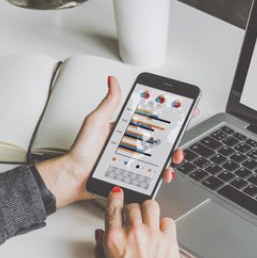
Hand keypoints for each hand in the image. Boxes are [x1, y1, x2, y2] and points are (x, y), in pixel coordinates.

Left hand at [35, 76, 187, 208]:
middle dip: (175, 137)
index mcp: (125, 129)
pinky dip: (162, 175)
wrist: (74, 176)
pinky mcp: (134, 176)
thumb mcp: (96, 121)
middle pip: (161, 138)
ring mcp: (134, 161)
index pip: (151, 118)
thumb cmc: (81, 151)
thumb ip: (108, 103)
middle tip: (179, 135)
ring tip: (174, 156)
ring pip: (161, 158)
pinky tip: (163, 173)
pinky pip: (152, 175)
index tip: (182, 108)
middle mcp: (131, 144)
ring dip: (172, 157)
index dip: (168, 114)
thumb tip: (112, 81)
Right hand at [93, 187, 186, 257]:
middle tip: (132, 216)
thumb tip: (99, 236)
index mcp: (114, 240)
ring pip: (151, 206)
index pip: (113, 208)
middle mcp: (134, 234)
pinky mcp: (170, 241)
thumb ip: (99, 252)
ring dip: (147, 210)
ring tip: (147, 218)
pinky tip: (160, 232)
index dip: (114, 197)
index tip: (116, 193)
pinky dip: (164, 224)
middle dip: (131, 209)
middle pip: (132, 206)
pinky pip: (168, 221)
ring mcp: (153, 235)